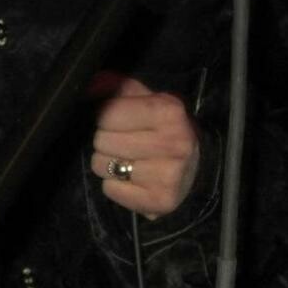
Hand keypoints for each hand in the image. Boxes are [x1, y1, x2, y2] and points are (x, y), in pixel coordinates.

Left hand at [89, 75, 200, 219]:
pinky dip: (115, 185)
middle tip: (123, 142)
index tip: (117, 121)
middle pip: (101, 141)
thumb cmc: (164, 127)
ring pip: (102, 166)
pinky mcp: (160, 201)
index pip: (108, 114)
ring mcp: (168, 175)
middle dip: (105, 140)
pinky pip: (110, 190)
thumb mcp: (146, 99)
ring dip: (107, 163)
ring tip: (127, 159)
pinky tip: (132, 179)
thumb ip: (117, 88)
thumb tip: (90, 86)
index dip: (105, 117)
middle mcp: (172, 143)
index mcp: (168, 112)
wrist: (198, 167)